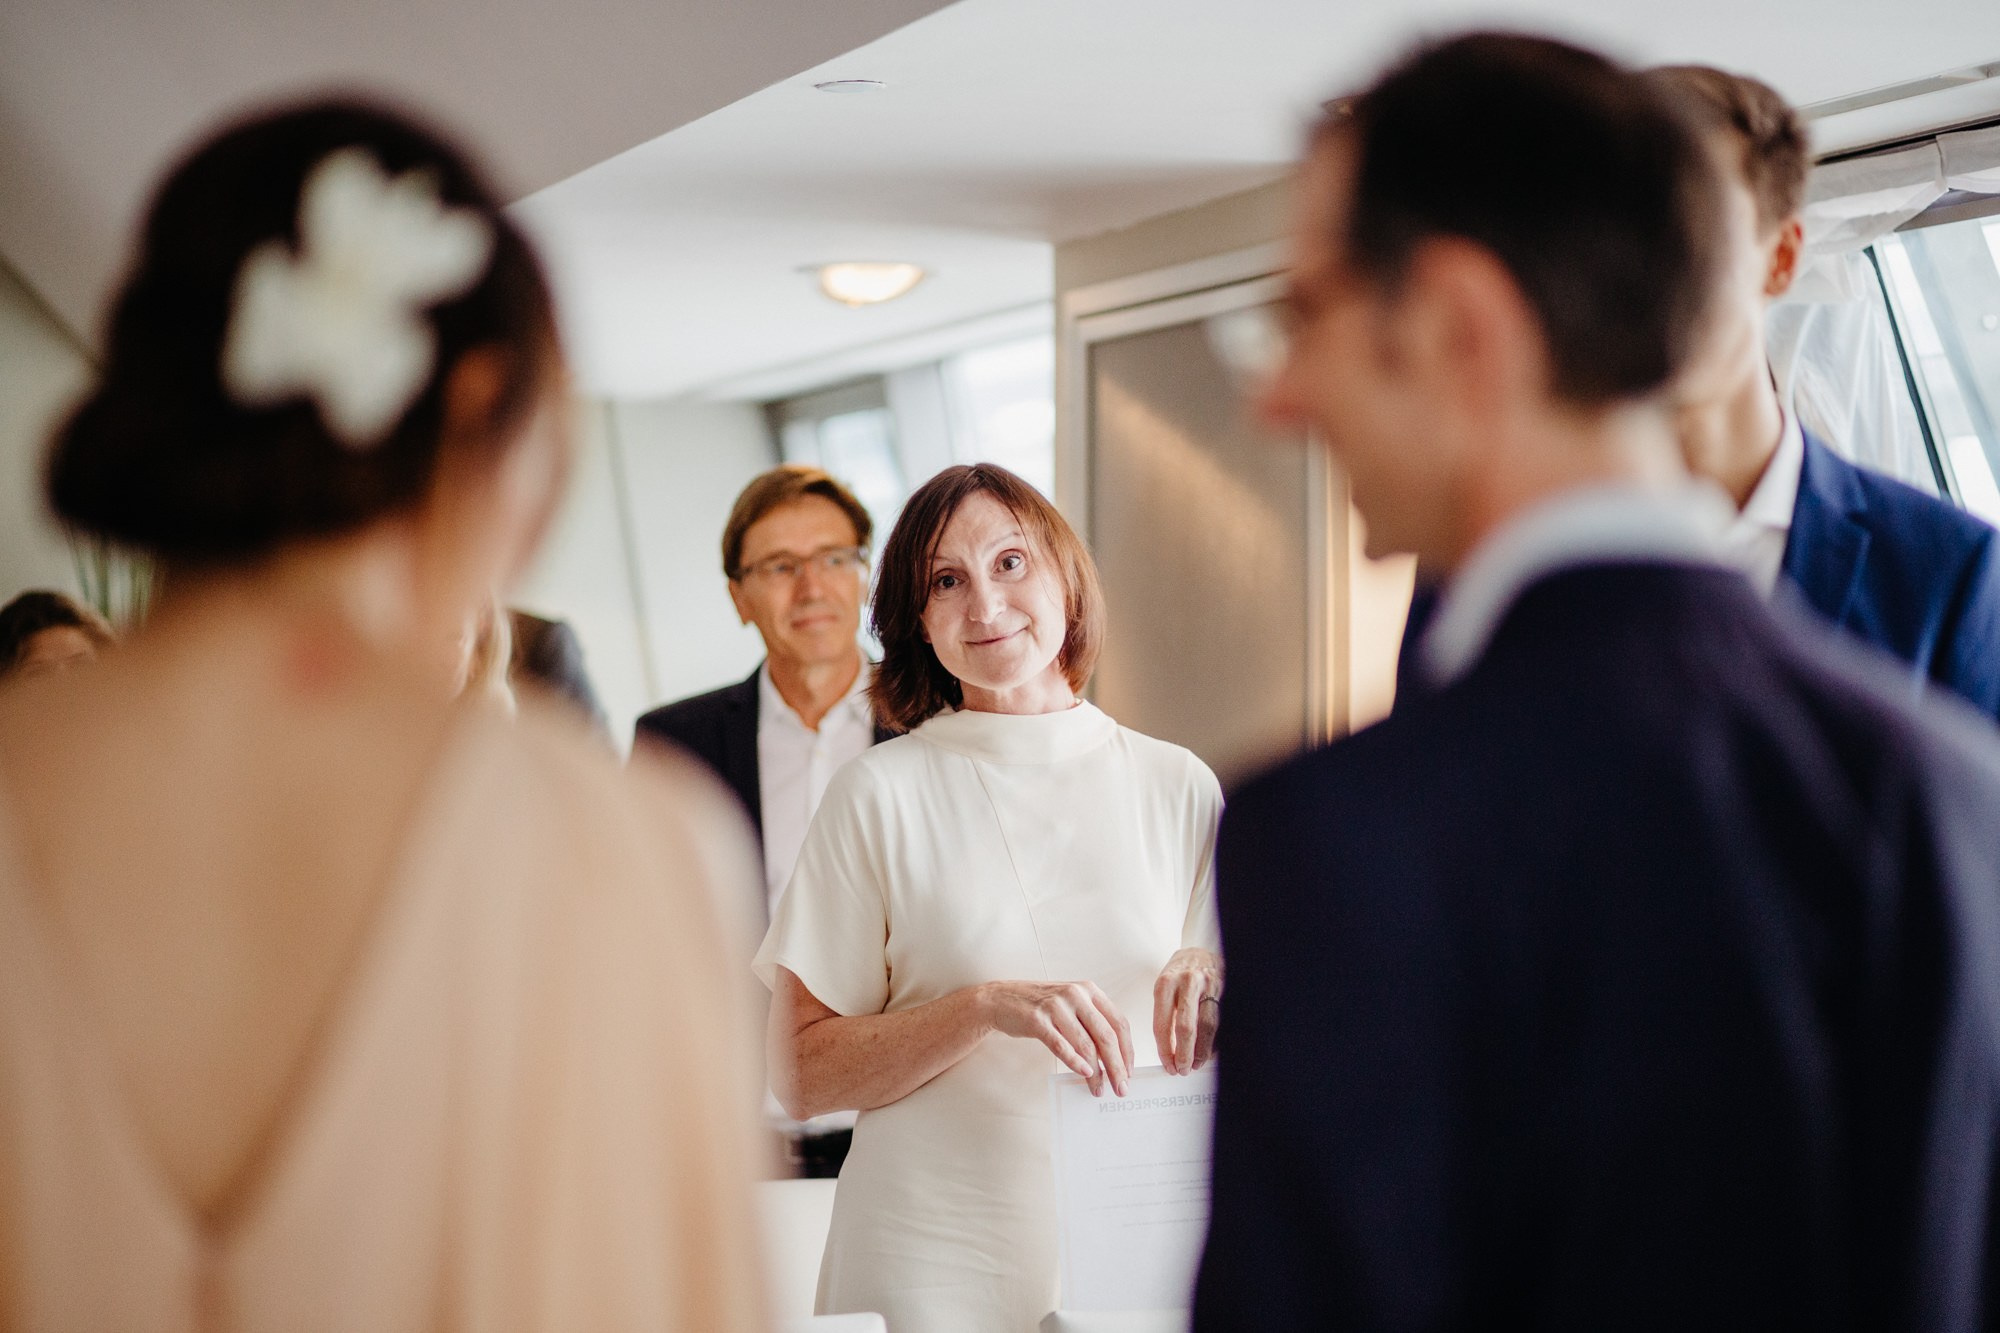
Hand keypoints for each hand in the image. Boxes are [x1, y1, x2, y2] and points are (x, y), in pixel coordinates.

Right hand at [981, 980, 1133, 1096]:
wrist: (1001, 999)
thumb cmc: (1040, 1006)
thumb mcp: (1072, 1005)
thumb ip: (1092, 1023)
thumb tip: (1115, 1058)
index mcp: (1090, 990)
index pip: (1119, 1023)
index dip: (1127, 1051)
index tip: (1130, 1072)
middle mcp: (1076, 995)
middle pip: (1106, 1036)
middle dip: (1117, 1066)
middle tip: (1121, 1087)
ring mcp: (1056, 1006)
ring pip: (1086, 1045)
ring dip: (1096, 1072)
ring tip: (1098, 1089)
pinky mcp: (1037, 1020)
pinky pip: (1061, 1045)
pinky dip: (1075, 1062)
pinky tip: (1084, 1074)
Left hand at [1153, 948, 1221, 1074]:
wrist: (1200, 952)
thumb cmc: (1179, 973)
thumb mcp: (1164, 987)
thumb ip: (1165, 1015)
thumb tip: (1169, 1051)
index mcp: (1166, 983)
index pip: (1163, 1024)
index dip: (1165, 1050)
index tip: (1167, 1064)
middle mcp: (1188, 983)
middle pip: (1186, 1028)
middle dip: (1184, 1054)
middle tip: (1182, 1069)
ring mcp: (1208, 985)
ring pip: (1208, 1027)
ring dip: (1202, 1051)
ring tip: (1196, 1063)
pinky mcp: (1224, 989)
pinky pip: (1221, 1021)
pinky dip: (1215, 1040)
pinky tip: (1210, 1051)